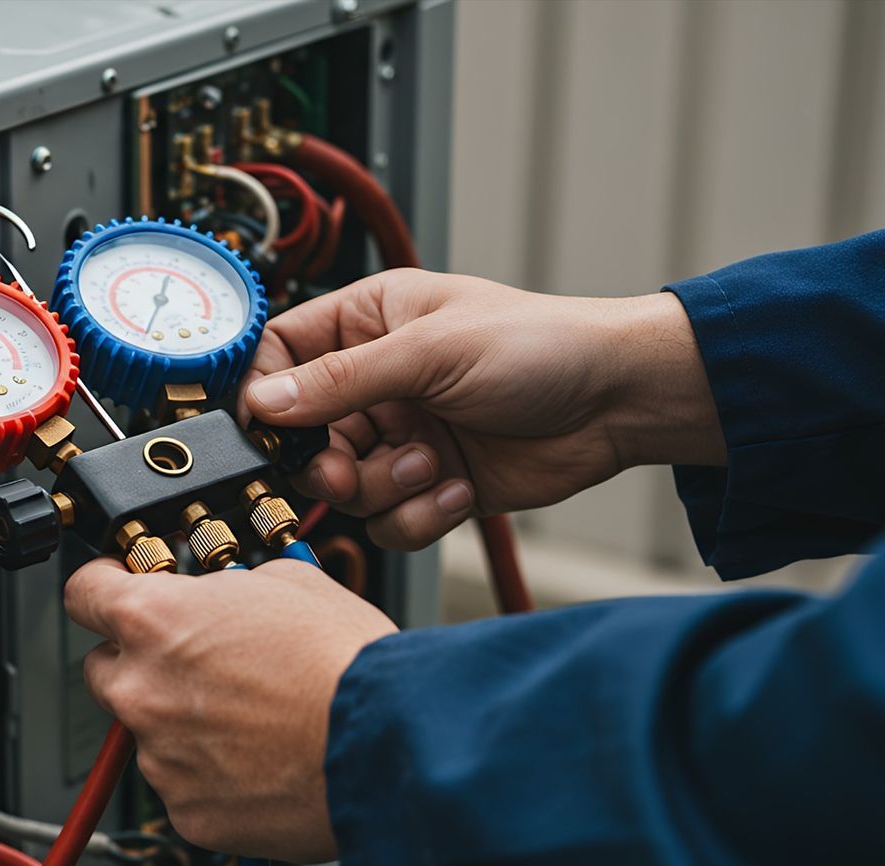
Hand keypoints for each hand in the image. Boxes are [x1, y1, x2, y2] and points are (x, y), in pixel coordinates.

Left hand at [63, 557, 395, 862]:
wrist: (388, 746)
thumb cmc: (347, 666)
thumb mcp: (291, 583)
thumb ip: (229, 587)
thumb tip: (223, 592)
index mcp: (155, 621)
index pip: (83, 592)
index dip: (103, 585)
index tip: (117, 589)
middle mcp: (142, 691)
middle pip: (104, 669)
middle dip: (142, 662)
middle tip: (199, 662)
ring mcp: (160, 758)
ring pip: (149, 732)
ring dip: (183, 723)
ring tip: (253, 719)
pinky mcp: (188, 813)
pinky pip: (184, 787)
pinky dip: (210, 776)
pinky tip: (261, 761)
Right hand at [241, 270, 720, 549]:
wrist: (619, 404)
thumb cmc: (542, 346)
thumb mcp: (432, 350)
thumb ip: (343, 379)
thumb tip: (265, 401)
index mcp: (366, 324)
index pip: (280, 356)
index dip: (266, 395)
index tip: (267, 429)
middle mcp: (375, 382)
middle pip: (302, 438)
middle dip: (326, 463)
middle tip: (346, 469)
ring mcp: (400, 436)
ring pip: (343, 488)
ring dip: (384, 488)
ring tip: (433, 466)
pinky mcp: (429, 485)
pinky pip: (388, 522)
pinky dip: (420, 515)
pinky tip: (461, 488)